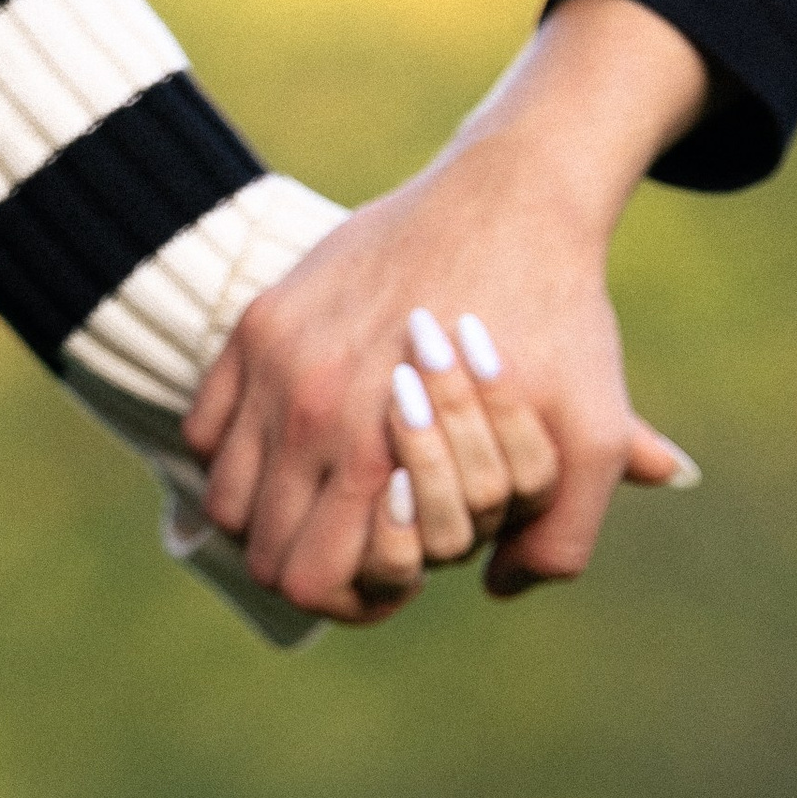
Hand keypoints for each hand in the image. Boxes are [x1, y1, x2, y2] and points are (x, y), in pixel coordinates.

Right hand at [187, 0, 709, 622]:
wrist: (515, 197)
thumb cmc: (559, 320)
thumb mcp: (591, 438)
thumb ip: (562, 540)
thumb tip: (496, 590)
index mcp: (375, 454)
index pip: (312, 584)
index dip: (353, 600)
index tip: (393, 579)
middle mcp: (309, 411)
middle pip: (264, 555)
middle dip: (313, 567)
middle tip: (362, 546)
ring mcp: (274, 363)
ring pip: (224, 501)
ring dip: (268, 520)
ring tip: (325, 506)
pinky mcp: (260, 321)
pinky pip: (205, 426)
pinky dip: (236, 455)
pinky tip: (293, 450)